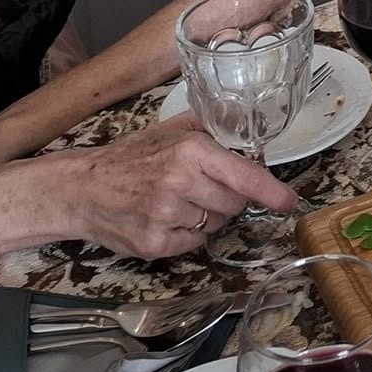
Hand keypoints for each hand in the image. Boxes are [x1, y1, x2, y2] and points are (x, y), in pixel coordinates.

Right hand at [51, 115, 293, 260]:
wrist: (82, 188)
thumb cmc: (131, 157)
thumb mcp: (172, 130)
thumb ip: (213, 126)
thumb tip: (250, 129)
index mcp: (190, 150)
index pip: (245, 176)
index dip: (272, 192)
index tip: (289, 201)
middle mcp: (180, 182)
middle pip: (235, 203)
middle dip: (229, 197)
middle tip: (202, 188)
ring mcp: (167, 216)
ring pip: (217, 223)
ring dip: (208, 215)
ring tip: (178, 201)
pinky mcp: (156, 244)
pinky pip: (195, 243)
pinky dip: (189, 234)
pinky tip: (166, 219)